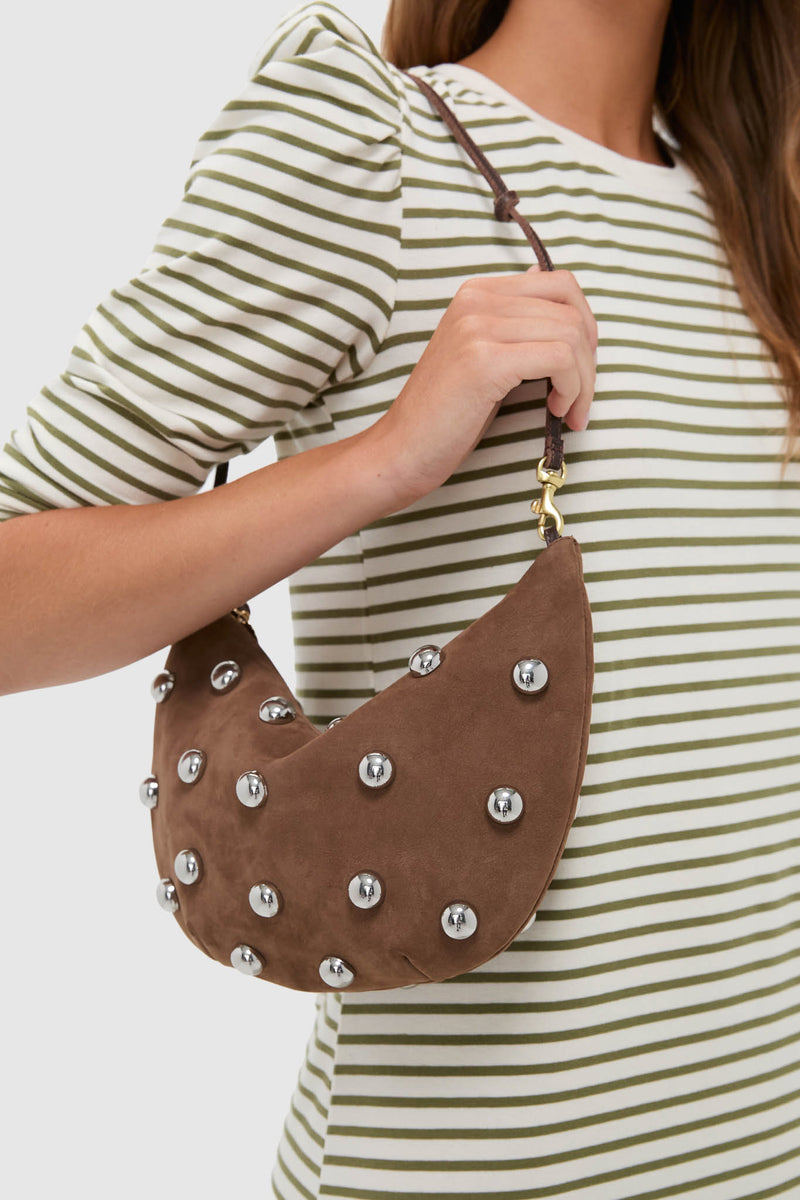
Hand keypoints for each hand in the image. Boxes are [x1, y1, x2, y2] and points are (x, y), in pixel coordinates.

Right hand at [370, 265, 597, 503]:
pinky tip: (555, 411)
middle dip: (589, 360)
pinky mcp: (484, 360)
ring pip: (570, 335)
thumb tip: (546, 278)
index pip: (560, 284)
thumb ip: (514, 321)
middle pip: (570, 309)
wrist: (402, 450)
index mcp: (476, 293)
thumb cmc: (447, 413)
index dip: (585, 326)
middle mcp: (476, 300)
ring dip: (584, 380)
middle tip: (579, 398)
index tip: (579, 368)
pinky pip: (559, 358)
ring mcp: (478, 326)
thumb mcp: (483, 355)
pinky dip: (572, 389)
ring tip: (567, 411)